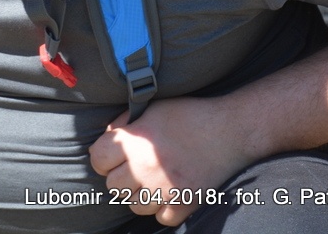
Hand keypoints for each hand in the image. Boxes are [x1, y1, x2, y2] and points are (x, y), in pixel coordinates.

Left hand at [88, 96, 251, 226]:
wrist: (229, 129)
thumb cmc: (188, 115)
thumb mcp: (150, 109)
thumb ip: (124, 124)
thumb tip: (107, 137)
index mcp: (134, 142)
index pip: (97, 159)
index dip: (102, 157)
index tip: (112, 156)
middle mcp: (146, 168)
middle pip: (113, 186)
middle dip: (119, 176)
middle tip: (133, 168)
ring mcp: (166, 188)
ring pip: (135, 206)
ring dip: (139, 195)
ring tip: (150, 181)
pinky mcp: (186, 202)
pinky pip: (162, 218)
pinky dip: (163, 209)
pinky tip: (168, 194)